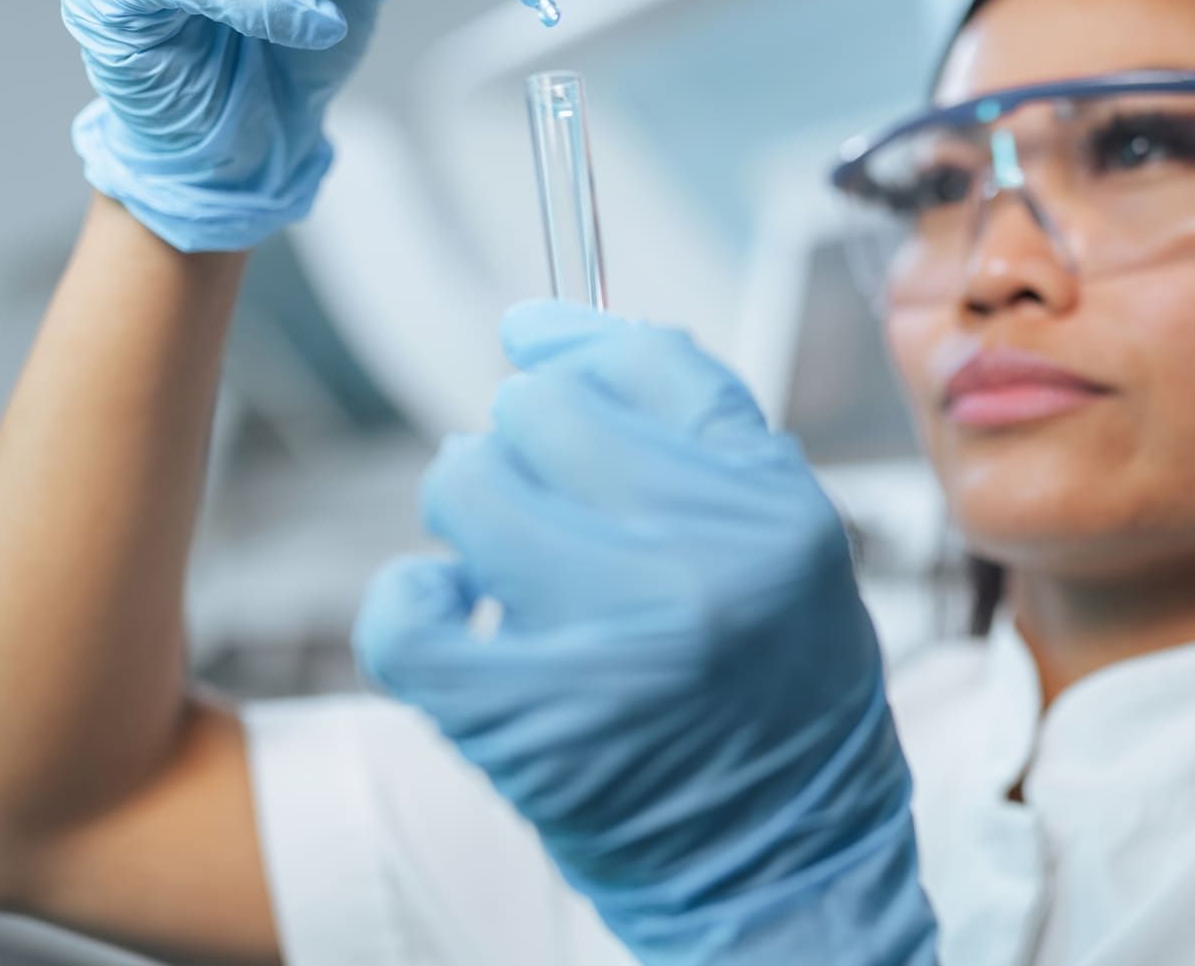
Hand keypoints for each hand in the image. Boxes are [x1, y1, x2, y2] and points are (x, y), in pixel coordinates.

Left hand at [354, 303, 937, 964]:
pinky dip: (408, 602)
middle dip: (522, 440)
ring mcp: (611, 645)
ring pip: (469, 486)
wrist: (787, 863)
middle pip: (546, 413)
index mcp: (774, 511)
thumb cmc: (782, 694)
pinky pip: (405, 618)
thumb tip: (548, 331)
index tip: (535, 343)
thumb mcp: (790, 544)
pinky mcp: (526, 726)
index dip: (573, 340)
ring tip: (499, 558)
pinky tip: (446, 609)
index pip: (649, 362)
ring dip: (469, 508)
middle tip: (539, 495)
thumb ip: (699, 437)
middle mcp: (702, 565)